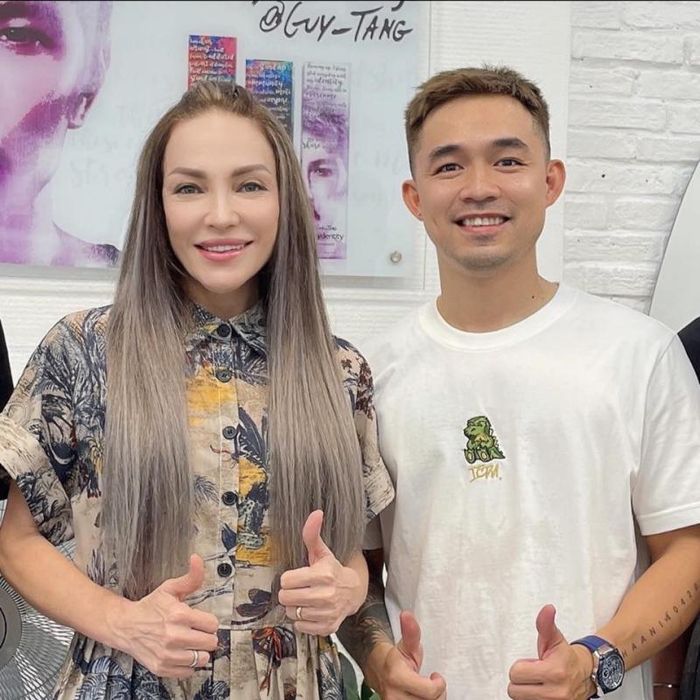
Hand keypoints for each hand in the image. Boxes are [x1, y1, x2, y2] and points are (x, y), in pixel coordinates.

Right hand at [109, 554, 219, 678]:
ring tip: (191, 644)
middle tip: (198, 632)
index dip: (209, 622)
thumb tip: (197, 558)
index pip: (213, 625)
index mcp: (179, 615)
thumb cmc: (151, 607)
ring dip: (199, 652)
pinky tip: (182, 654)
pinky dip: (188, 665)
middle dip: (207, 637)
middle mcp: (174, 636)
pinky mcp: (161, 668)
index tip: (202, 621)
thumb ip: (190, 577)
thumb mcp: (170, 588)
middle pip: (210, 643)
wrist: (125, 626)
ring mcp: (167, 654)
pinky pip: (188, 672)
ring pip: (202, 659)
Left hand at [279, 510, 364, 634]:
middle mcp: (326, 595)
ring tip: (305, 600)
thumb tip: (316, 513)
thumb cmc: (332, 570)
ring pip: (291, 613)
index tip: (297, 576)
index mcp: (322, 575)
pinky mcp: (327, 627)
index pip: (286, 580)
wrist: (353, 592)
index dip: (289, 578)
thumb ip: (312, 535)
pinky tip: (311, 611)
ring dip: (295, 607)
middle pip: (286, 598)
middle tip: (298, 589)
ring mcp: (327, 613)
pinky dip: (302, 621)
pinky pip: (300, 627)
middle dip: (289, 593)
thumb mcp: (322, 552)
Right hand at [368, 611, 446, 698]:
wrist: (376, 671)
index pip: (430, 692)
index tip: (436, 677)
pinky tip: (420, 696)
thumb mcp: (406, 644)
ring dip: (430, 699)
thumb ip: (411, 632)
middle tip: (432, 683)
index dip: (438, 685)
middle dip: (435, 693)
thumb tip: (407, 615)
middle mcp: (394, 696)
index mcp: (397, 676)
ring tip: (426, 690)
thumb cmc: (394, 658)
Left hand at [508, 604, 595, 699]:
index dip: (521, 666)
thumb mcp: (554, 638)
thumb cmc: (565, 657)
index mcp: (554, 672)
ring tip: (537, 684)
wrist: (586, 675)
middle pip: (515, 690)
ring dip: (526, 692)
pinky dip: (531, 699)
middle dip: (521, 681)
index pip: (516, 673)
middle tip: (534, 674)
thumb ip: (545, 624)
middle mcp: (556, 693)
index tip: (532, 664)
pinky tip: (539, 691)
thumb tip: (548, 609)